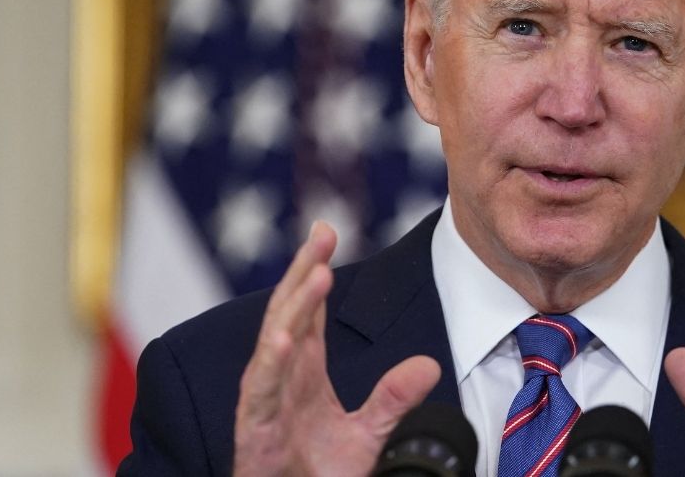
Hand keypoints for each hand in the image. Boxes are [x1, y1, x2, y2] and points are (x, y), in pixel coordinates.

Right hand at [233, 222, 441, 475]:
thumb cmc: (319, 475)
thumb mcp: (368, 434)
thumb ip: (394, 399)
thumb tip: (429, 365)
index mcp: (303, 374)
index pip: (308, 312)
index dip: (315, 272)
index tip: (327, 233)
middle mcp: (281, 380)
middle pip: (289, 313)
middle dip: (304, 271)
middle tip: (323, 232)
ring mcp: (265, 403)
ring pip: (275, 344)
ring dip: (295, 309)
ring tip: (315, 274)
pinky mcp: (255, 432)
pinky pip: (260, 393)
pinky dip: (270, 366)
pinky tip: (283, 340)